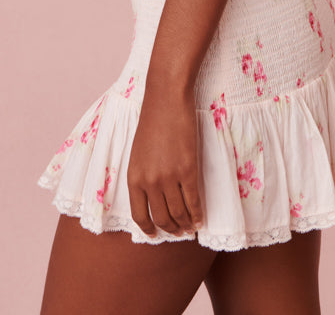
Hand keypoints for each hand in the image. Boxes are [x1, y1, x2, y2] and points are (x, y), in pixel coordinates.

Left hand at [127, 84, 203, 238]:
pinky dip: (198, 213)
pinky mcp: (188, 170)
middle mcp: (149, 182)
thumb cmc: (153, 121)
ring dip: (185, 224)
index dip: (149, 229)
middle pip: (161, 218)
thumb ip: (143, 175)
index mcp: (133, 178)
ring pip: (178, 213)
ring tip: (191, 227)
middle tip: (178, 232)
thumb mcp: (138, 153)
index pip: (139, 215)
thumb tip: (153, 195)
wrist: (166, 100)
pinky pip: (193, 200)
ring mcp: (169, 177)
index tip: (155, 235)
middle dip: (170, 229)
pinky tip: (201, 218)